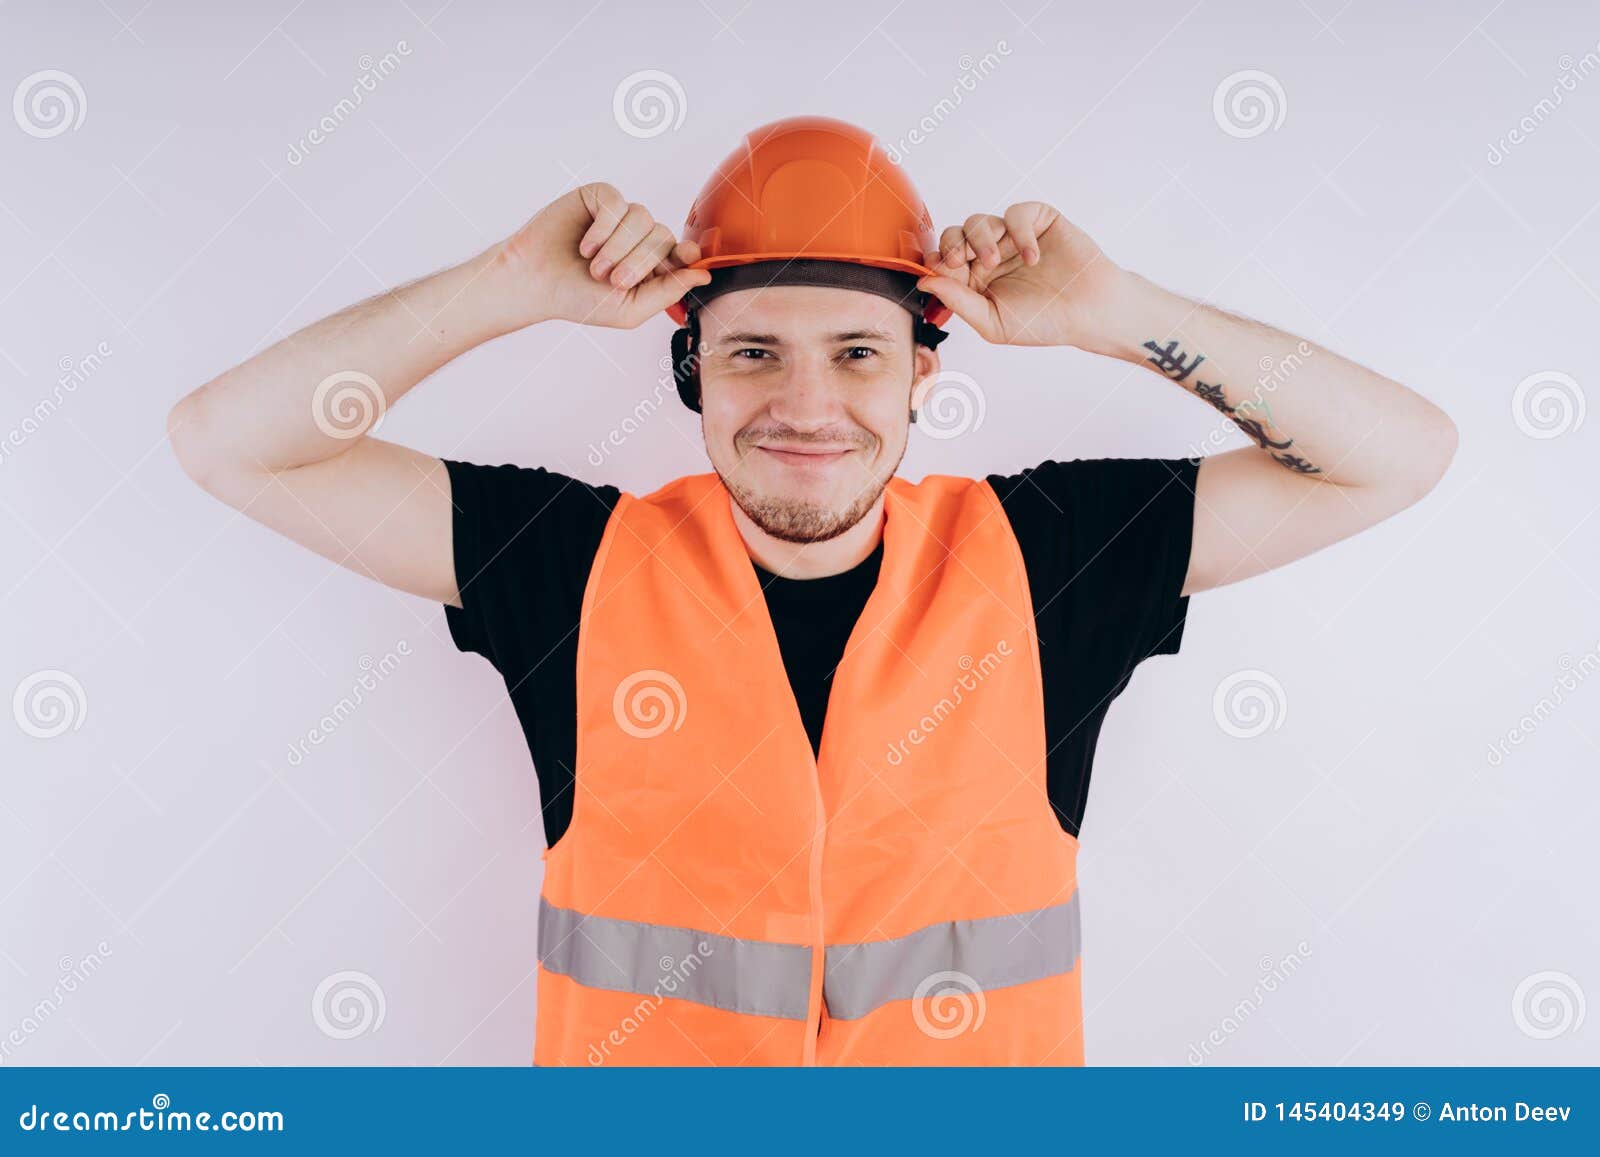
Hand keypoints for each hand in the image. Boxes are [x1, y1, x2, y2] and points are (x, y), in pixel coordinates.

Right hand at [495, 182, 710, 329]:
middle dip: (639, 262)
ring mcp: (620, 216)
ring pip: (642, 218)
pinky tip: (585, 245)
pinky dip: (604, 227)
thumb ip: (669, 292)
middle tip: (611, 280)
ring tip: (594, 266)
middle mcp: (640, 238)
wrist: (535, 283)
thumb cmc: (579, 300)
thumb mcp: (630, 308)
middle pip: (663, 236)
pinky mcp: (599, 198)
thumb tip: (705, 274)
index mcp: (652, 265)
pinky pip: (617, 203)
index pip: (684, 252)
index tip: (684, 258)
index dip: (686, 254)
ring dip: (619, 247)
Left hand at [915, 203, 1124, 348]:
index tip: (940, 268)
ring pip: (979, 221)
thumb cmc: (1044, 322)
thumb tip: (925, 282)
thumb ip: (958, 302)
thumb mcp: (993, 322)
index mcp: (975, 280)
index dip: (937, 261)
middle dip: (952, 245)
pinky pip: (1016, 214)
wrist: (1089, 312)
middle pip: (955, 235)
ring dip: (980, 238)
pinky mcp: (1037, 221)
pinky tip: (1031, 256)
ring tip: (995, 261)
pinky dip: (1019, 232)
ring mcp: (1012, 237)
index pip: (944, 261)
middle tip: (959, 261)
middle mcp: (989, 255)